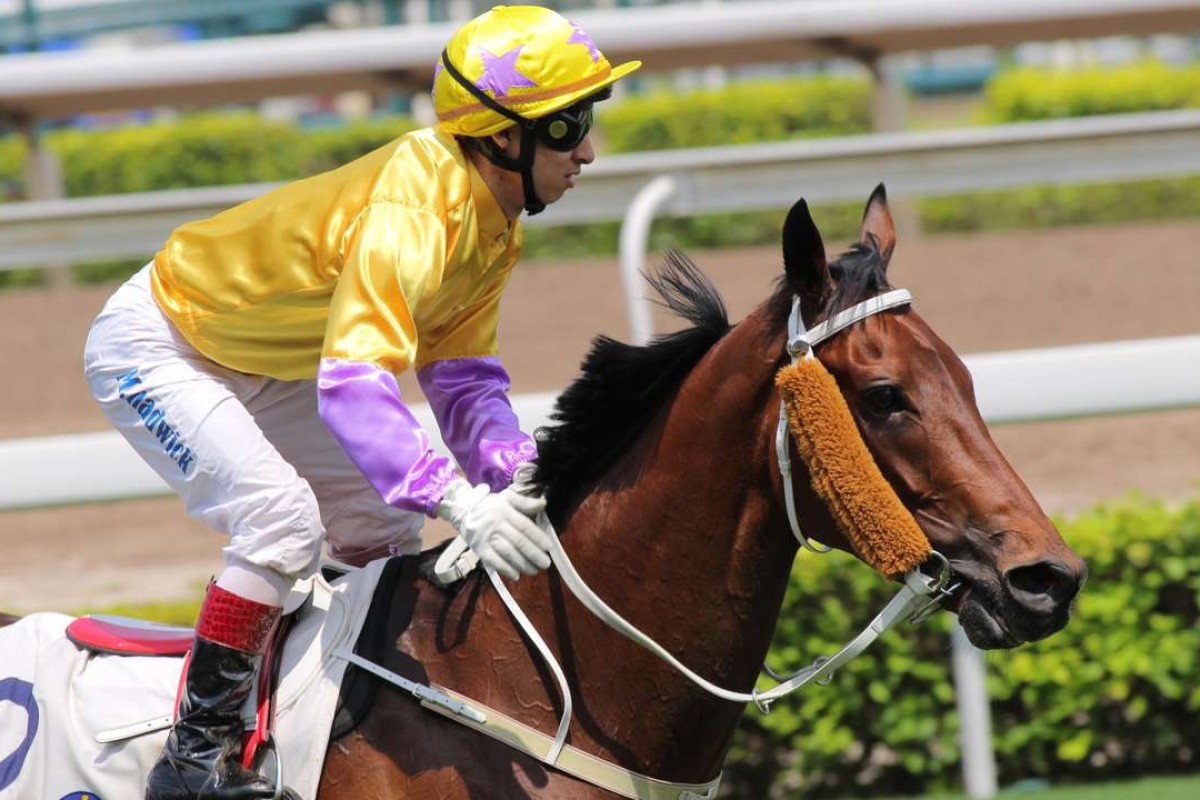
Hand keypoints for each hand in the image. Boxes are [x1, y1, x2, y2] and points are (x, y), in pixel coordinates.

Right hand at [436, 478, 550, 580]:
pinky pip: (492, 560)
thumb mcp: (507, 497)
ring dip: (522, 564)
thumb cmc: (489, 505)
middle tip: (545, 564)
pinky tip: (516, 575)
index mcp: (505, 510)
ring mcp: (486, 536)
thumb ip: (525, 502)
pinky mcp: (478, 548)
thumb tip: (543, 503)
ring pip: (507, 552)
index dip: (537, 537)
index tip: (548, 547)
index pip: (524, 525)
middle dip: (534, 554)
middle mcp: (496, 523)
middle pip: (518, 541)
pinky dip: (505, 569)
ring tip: (534, 571)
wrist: (462, 509)